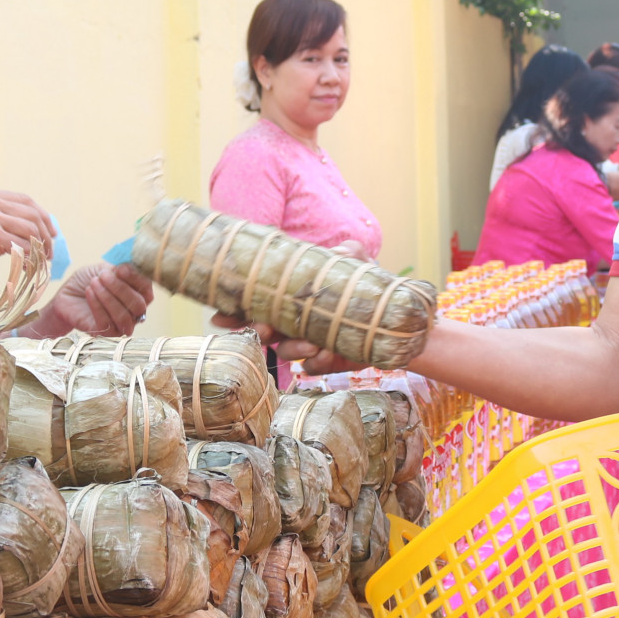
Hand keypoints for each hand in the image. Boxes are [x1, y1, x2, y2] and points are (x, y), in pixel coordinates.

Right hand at [0, 187, 56, 292]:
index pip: (24, 200)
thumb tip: (37, 227)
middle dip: (46, 233)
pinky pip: (23, 245)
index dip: (43, 216)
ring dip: (40, 247)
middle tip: (50, 251)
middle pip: (31, 213)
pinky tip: (28, 266)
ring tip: (40, 261)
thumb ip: (1, 219)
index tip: (52, 233)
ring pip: (30, 229)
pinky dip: (30, 257)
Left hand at [42, 262, 153, 335]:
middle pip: (138, 304)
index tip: (120, 268)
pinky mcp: (107, 333)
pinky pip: (107, 323)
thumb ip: (119, 267)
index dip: (136, 278)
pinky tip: (89, 293)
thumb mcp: (103, 268)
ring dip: (108, 298)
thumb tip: (130, 264)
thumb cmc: (88, 282)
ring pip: (124, 316)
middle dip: (120, 288)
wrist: (67, 296)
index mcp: (138, 293)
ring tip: (93, 283)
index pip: (146, 287)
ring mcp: (122, 324)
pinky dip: (97, 306)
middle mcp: (135, 311)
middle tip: (103, 276)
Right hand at [207, 239, 370, 373]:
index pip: (259, 303)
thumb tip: (340, 251)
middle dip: (260, 331)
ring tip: (310, 345)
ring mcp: (311, 342)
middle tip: (264, 330)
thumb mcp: (358, 264)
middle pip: (266, 330)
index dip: (238, 311)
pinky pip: (314, 366)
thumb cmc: (367, 287)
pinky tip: (325, 355)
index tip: (221, 315)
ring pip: (288, 351)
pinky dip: (317, 362)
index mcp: (294, 297)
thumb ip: (350, 254)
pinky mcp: (328, 360)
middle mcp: (297, 321)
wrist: (396, 320)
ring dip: (293, 349)